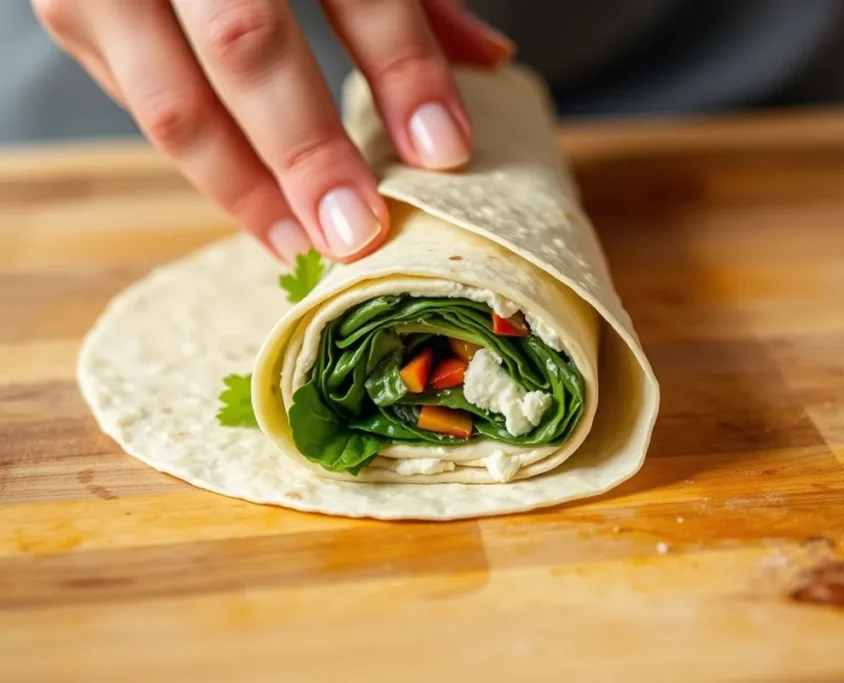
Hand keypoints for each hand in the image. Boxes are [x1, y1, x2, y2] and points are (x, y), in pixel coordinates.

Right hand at [33, 0, 512, 264]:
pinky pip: (137, 105)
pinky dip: (202, 162)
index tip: (444, 150)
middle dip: (308, 153)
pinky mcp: (71, 9)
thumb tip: (489, 61)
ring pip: (173, 102)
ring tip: (300, 245)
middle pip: (245, 48)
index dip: (401, 67)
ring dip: (244, 189)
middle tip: (357, 232)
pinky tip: (253, 204)